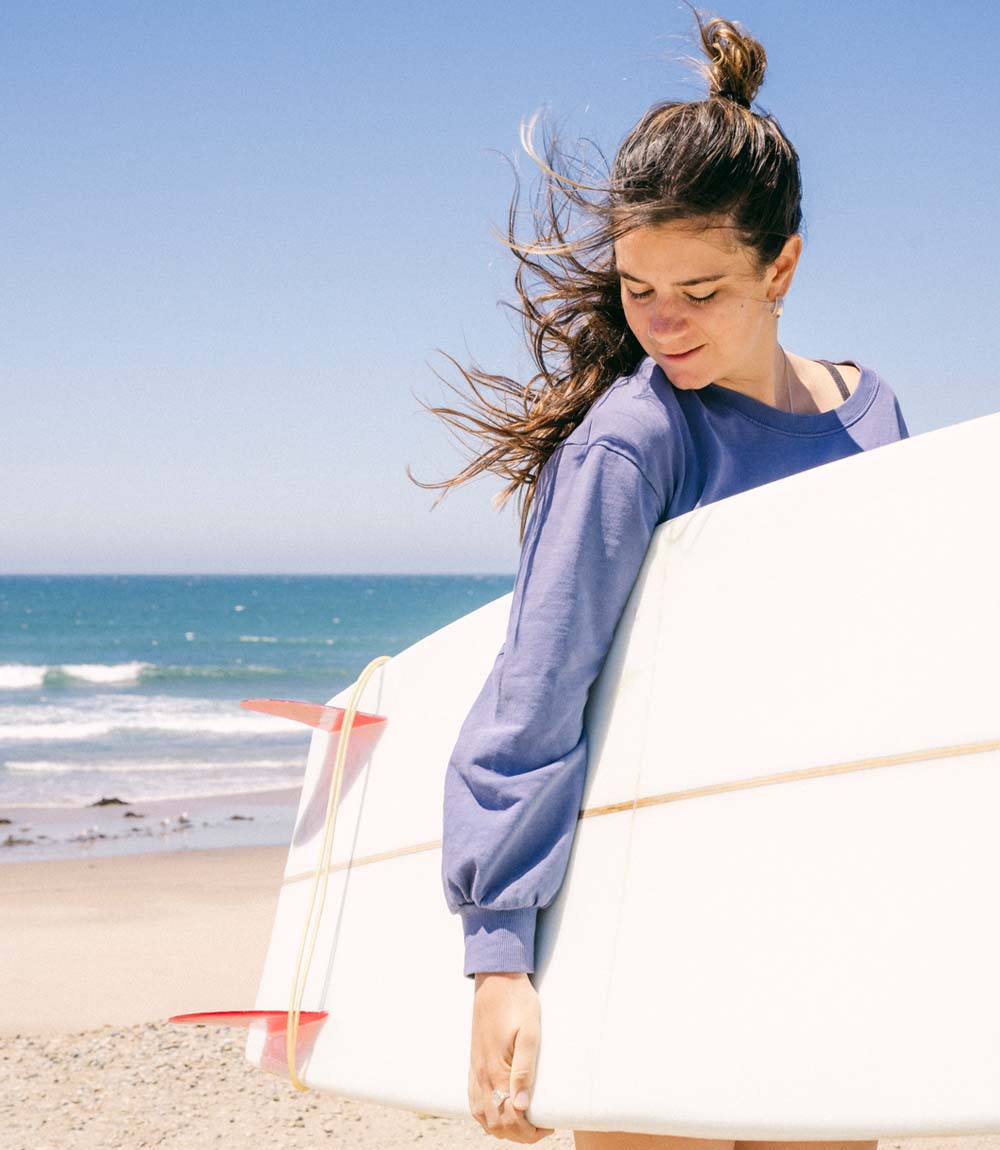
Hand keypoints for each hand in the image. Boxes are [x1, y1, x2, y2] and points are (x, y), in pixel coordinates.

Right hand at [468, 971, 555, 1142]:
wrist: (496, 980)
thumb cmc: (518, 1003)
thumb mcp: (530, 1033)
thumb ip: (525, 1070)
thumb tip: (521, 1106)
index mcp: (496, 1070)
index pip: (510, 1119)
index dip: (530, 1132)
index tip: (548, 1126)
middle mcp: (481, 1075)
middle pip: (496, 1124)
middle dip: (518, 1135)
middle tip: (541, 1127)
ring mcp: (474, 1070)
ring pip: (482, 1117)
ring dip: (502, 1128)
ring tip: (524, 1123)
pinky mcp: (473, 1063)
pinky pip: (473, 1102)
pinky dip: (486, 1117)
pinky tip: (499, 1112)